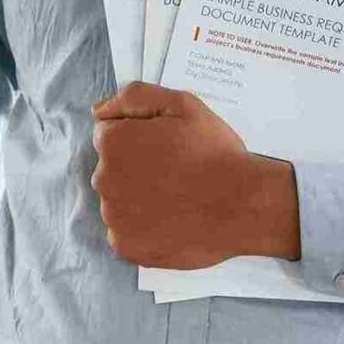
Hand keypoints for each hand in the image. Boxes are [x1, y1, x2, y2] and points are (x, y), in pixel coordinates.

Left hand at [90, 83, 299, 267]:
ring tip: (177, 198)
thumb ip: (133, 98)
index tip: (165, 147)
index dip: (139, 137)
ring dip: (139, 199)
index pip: (109, 135)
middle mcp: (104, 180)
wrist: (243, 204)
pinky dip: (143, 229)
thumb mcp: (181, 105)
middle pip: (112, 169)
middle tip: (175, 173)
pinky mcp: (126, 246)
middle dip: (136, 168)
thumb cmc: (215, 154)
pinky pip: (125, 232)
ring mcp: (114, 216)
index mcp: (113, 143)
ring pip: (119, 202)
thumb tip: (100, 111)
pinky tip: (170, 221)